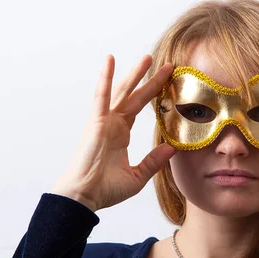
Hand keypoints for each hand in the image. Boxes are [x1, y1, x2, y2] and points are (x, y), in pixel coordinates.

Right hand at [51, 55, 176, 211]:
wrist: (85, 197)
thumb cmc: (105, 190)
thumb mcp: (138, 176)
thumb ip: (154, 161)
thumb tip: (173, 147)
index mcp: (120, 135)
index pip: (139, 109)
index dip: (154, 95)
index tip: (169, 83)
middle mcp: (113, 124)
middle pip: (134, 96)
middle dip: (150, 80)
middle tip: (167, 64)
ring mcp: (104, 122)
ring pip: (122, 92)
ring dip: (134, 74)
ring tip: (148, 58)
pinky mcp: (96, 122)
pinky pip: (101, 96)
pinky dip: (105, 77)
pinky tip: (110, 60)